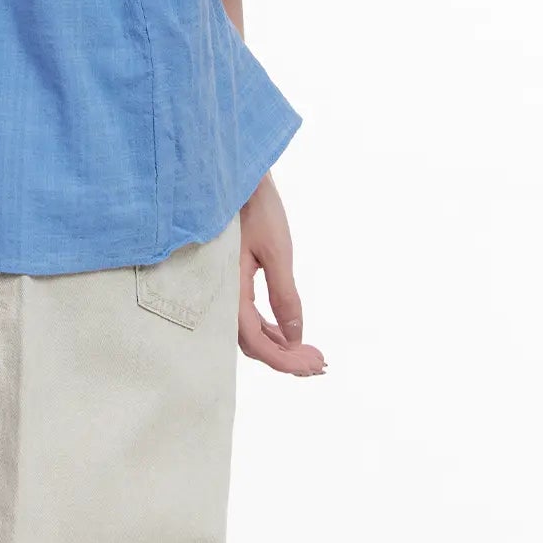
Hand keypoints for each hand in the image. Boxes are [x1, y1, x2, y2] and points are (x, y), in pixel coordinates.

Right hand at [237, 173, 325, 375]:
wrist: (237, 178)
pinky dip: (270, 329)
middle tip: (319, 362)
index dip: (284, 360)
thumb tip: (296, 336)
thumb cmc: (256, 208)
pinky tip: (287, 331)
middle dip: (286, 358)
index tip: (312, 364)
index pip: (255, 342)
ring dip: (279, 346)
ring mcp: (226, 288)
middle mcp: (223, 294)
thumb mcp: (277, 251)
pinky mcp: (231, 280)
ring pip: (250, 332)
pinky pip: (248, 316)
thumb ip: (284, 295)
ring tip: (309, 353)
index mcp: (231, 289)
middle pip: (252, 343)